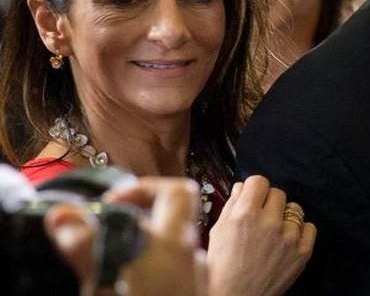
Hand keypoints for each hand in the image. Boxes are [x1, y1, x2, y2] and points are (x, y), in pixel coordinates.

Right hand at [45, 177, 206, 295]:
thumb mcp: (102, 283)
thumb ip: (86, 249)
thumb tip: (65, 217)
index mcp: (173, 244)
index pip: (174, 192)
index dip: (143, 189)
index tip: (114, 203)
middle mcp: (193, 256)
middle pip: (178, 214)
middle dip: (145, 213)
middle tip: (114, 223)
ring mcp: (198, 276)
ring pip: (176, 244)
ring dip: (148, 244)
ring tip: (115, 259)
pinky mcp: (196, 291)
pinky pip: (179, 269)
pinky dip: (157, 268)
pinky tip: (133, 282)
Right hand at [207, 175, 315, 295]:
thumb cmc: (222, 268)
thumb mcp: (218, 232)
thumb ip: (232, 204)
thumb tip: (244, 186)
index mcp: (245, 215)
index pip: (259, 181)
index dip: (255, 189)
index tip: (254, 197)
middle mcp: (269, 223)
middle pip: (278, 193)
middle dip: (269, 203)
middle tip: (261, 220)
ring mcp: (288, 238)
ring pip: (294, 209)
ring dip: (284, 218)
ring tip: (272, 235)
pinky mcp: (303, 252)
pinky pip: (309, 227)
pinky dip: (300, 232)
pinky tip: (285, 242)